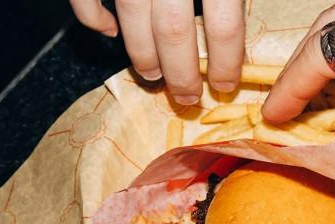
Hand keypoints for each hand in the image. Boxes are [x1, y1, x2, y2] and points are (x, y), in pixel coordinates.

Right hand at [69, 0, 244, 103]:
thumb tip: (242, 25)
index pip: (224, 27)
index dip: (226, 63)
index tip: (226, 85)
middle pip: (174, 31)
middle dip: (182, 72)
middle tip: (188, 96)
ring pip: (132, 17)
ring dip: (141, 52)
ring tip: (153, 74)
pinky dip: (92, 17)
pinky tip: (107, 30)